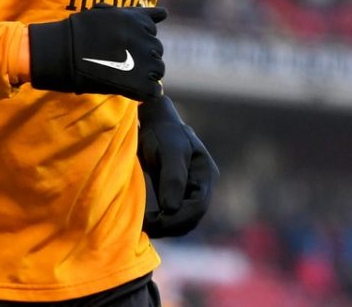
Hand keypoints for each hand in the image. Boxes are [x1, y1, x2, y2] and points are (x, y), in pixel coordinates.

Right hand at [28, 6, 165, 100]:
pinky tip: (130, 89)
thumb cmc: (80, 32)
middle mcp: (145, 39)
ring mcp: (144, 63)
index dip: (136, 39)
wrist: (61, 52)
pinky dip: (146, 92)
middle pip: (156, 51)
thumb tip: (165, 13)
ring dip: (145, 74)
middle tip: (118, 62)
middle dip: (142, 57)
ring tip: (122, 75)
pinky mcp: (140, 85)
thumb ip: (138, 14)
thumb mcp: (109, 14)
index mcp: (138, 21)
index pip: (151, 31)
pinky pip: (154, 91)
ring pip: (158, 71)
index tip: (119, 44)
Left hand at [138, 95, 217, 237]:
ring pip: (185, 220)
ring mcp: (192, 192)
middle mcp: (203, 186)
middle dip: (171, 226)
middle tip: (147, 227)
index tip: (155, 220)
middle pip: (193, 217)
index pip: (198, 206)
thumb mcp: (169, 150)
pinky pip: (175, 215)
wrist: (157, 125)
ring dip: (167, 227)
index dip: (178, 217)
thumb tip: (170, 208)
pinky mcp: (179, 195)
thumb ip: (172, 177)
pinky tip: (148, 222)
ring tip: (145, 227)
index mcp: (206, 175)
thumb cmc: (163, 134)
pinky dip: (163, 222)